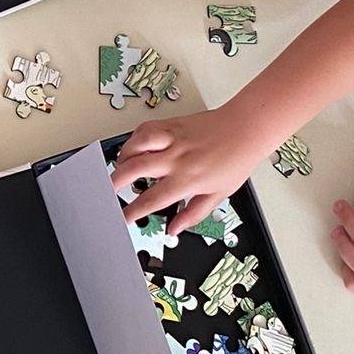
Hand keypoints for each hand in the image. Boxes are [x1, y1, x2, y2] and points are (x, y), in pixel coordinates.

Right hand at [113, 109, 265, 233]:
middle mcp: (177, 158)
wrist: (247, 128)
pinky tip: (133, 149)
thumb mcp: (219, 194)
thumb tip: (175, 229)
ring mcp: (172, 139)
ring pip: (135, 145)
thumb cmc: (236, 159)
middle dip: (114, 182)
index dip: (133, 211)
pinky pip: (143, 129)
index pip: (153, 199)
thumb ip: (193, 213)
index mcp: (188, 179)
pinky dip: (133, 139)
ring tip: (120, 169)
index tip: (122, 218)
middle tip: (105, 190)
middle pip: (135, 169)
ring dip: (122, 159)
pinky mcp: (171, 124)